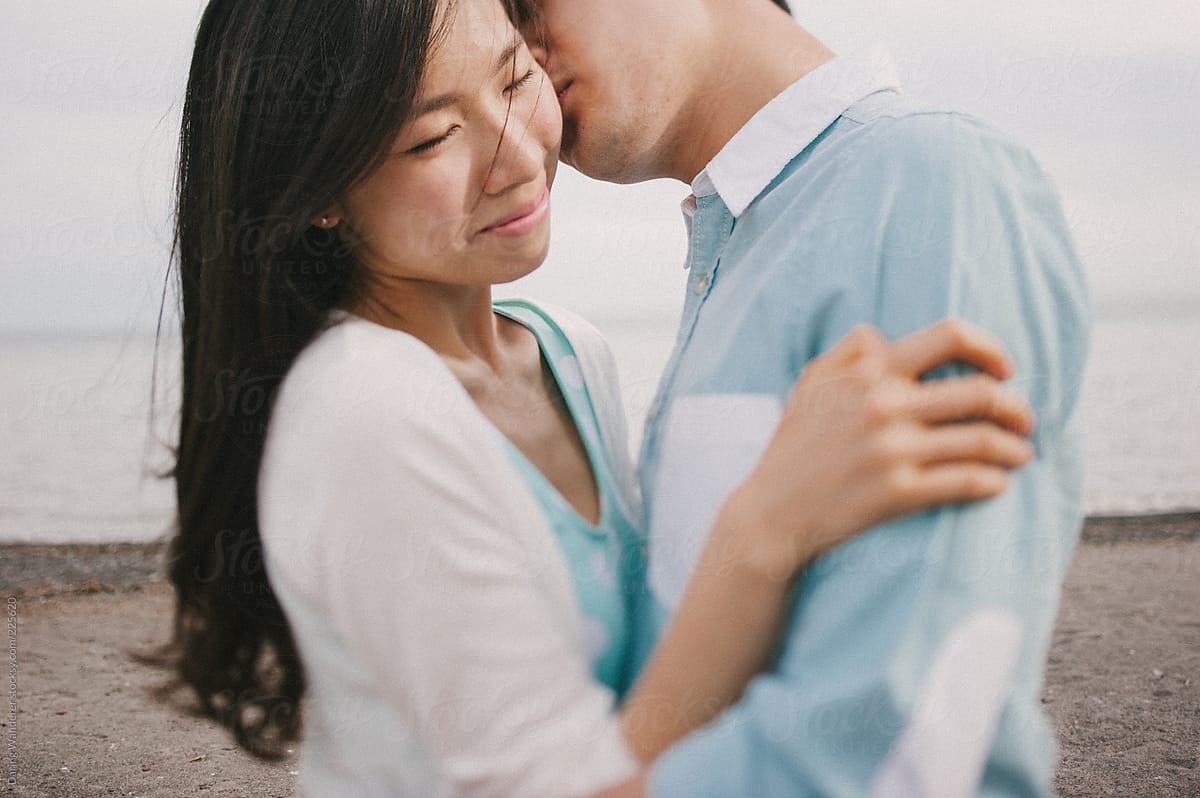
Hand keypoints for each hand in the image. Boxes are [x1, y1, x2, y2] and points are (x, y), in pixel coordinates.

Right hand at [726, 319, 1033, 578]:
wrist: (770, 513)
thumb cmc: (793, 447)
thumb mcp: (810, 384)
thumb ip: (849, 351)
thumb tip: (886, 338)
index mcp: (869, 373)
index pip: (950, 337)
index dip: (990, 348)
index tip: (1004, 369)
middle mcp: (884, 406)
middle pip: (980, 393)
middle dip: (1015, 407)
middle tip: (1023, 420)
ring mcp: (892, 451)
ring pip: (983, 440)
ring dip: (1014, 448)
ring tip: (1019, 454)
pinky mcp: (898, 494)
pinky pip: (968, 482)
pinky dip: (994, 481)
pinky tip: (997, 482)